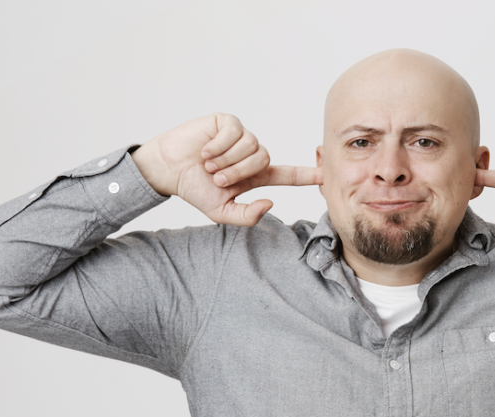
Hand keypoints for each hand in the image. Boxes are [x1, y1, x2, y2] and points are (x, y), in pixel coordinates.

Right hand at [131, 113, 321, 225]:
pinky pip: (235, 132)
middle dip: (239, 172)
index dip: (307, 174)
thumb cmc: (194, 188)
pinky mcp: (227, 122)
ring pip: (252, 146)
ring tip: (208, 164)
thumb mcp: (221, 211)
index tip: (326, 174)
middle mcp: (251, 154)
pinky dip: (218, 146)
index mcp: (255, 175)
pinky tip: (205, 150)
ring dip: (228, 160)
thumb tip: (271, 204)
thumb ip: (247, 215)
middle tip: (217, 177)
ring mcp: (240, 136)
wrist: (168, 169)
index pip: (288, 174)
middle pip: (265, 160)